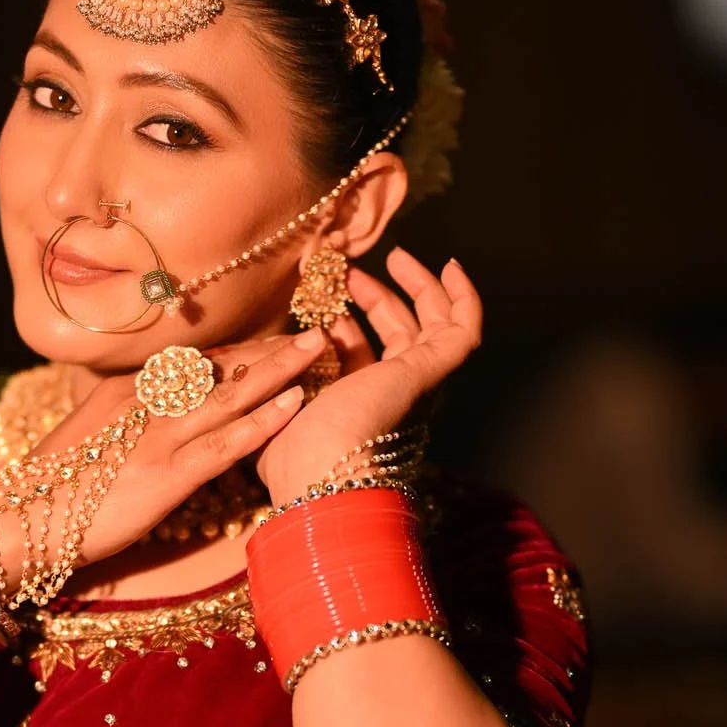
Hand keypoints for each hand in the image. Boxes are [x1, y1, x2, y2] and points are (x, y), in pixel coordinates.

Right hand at [0, 328, 323, 593]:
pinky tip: (294, 405)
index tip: (275, 340)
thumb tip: (157, 414)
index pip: (193, 362)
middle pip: (218, 367)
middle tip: (315, 332)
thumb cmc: (54, 488)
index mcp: (124, 388)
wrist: (24, 523)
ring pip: (229, 394)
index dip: (239, 351)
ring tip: (320, 350)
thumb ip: (126, 419)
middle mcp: (144, 400)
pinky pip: (224, 443)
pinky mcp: (165, 474)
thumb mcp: (89, 438)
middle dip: (269, 350)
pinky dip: (261, 421)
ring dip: (278, 370)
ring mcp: (156, 436)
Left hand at [256, 249, 482, 506]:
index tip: (331, 292)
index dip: (351, 321)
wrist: (319, 472)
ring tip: (393, 254)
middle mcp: (389, 394)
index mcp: (353, 405)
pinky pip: (463, 330)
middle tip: (357, 268)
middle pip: (398, 336)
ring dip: (416, 286)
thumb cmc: (288, 453)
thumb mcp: (273, 405)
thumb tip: (262, 360)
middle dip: (380, 296)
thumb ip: (272, 383)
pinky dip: (464, 297)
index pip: (361, 355)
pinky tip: (452, 266)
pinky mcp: (429, 370)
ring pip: (431, 327)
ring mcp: (413, 382)